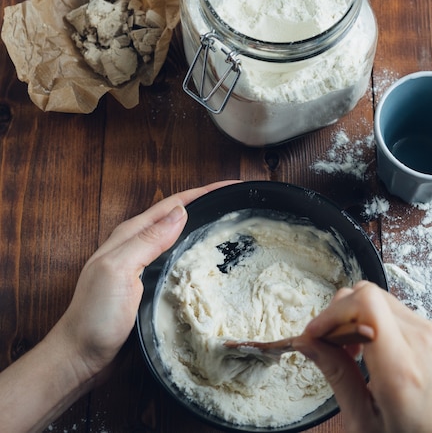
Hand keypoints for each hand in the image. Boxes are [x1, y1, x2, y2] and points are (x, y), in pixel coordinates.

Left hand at [0, 181, 238, 432]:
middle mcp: (138, 244)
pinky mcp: (150, 286)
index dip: (203, 192)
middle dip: (207, 206)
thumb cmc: (96, 315)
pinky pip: (179, 262)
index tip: (232, 186)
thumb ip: (147, 240)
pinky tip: (211, 265)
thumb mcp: (119, 271)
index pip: (173, 203)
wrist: (80, 356)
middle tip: (238, 206)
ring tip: (232, 230)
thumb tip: (181, 212)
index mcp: (131, 234)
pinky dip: (196, 256)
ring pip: (180, 238)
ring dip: (203, 230)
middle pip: (178, 216)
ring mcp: (144, 266)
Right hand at [294, 282, 431, 432]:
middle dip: (339, 313)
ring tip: (350, 354)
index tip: (314, 334)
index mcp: (401, 365)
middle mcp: (421, 339)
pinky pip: (400, 314)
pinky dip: (378, 323)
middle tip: (327, 345)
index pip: (364, 301)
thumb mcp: (368, 424)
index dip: (331, 311)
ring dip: (357, 317)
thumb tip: (309, 343)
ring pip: (382, 300)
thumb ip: (338, 377)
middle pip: (368, 294)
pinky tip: (374, 355)